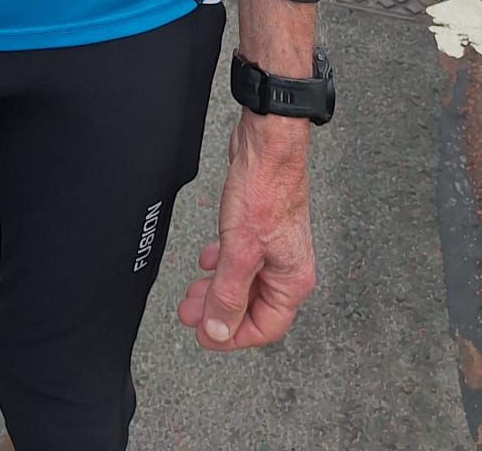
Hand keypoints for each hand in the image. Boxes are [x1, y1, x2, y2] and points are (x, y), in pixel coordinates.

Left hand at [178, 115, 314, 349]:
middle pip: (251, 306)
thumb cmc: (265, 190)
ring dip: (216, 289)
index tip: (204, 335)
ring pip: (243, 281)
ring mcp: (273, 247)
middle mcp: (286, 267)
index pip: (264, 327)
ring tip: (190, 293)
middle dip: (218, 312)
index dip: (232, 335)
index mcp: (292, 280)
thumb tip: (219, 329)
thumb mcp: (241, 250)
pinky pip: (239, 258)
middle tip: (190, 314)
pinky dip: (221, 264)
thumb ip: (229, 293)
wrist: (267, 145)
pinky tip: (206, 261)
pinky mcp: (258, 228)